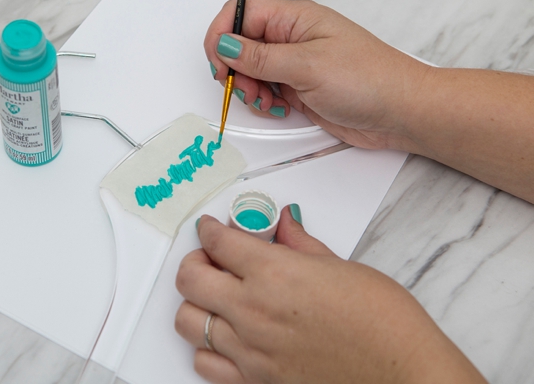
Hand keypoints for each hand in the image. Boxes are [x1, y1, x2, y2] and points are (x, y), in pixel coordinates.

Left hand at [175, 211, 484, 383]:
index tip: (211, 227)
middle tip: (211, 256)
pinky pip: (204, 363)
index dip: (210, 228)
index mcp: (274, 273)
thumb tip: (285, 224)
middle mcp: (254, 312)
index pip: (217, 241)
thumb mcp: (341, 265)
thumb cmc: (383, 323)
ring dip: (198, 302)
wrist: (405, 375)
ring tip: (217, 294)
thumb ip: (300, 244)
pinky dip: (206, 346)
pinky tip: (226, 334)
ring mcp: (251, 352)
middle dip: (196, 259)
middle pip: (190, 277)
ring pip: (188, 320)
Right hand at [204, 0, 427, 149]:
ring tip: (267, 102)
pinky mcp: (300, 86)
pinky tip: (278, 109)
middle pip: (240, 42)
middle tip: (244, 88)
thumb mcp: (307, 65)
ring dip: (249, 88)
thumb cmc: (369, 79)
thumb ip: (260, 56)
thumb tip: (225, 43)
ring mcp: (295, 62)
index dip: (222, 33)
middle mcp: (291, 36)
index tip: (218, 61)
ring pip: (250, 69)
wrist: (402, 112)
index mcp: (294, 17)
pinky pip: (266, 89)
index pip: (240, 12)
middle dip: (234, 67)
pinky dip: (264, 101)